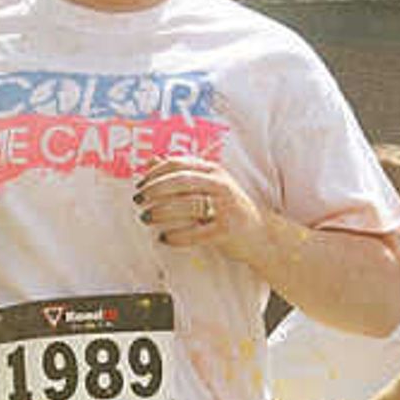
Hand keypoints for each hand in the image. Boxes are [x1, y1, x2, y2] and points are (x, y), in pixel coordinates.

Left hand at [137, 156, 260, 254]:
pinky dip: (176, 236)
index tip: (140, 184)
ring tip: (145, 218)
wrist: (261, 234)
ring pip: (186, 205)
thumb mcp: (208, 186)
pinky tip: (163, 238)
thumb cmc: (228, 209)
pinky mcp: (226, 231)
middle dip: (154, 190)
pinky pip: (195, 233)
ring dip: (160, 212)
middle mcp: (220, 185)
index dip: (154, 173)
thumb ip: (182, 173)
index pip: (178, 164)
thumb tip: (151, 161)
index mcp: (213, 171)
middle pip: (180, 181)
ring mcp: (225, 207)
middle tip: (138, 200)